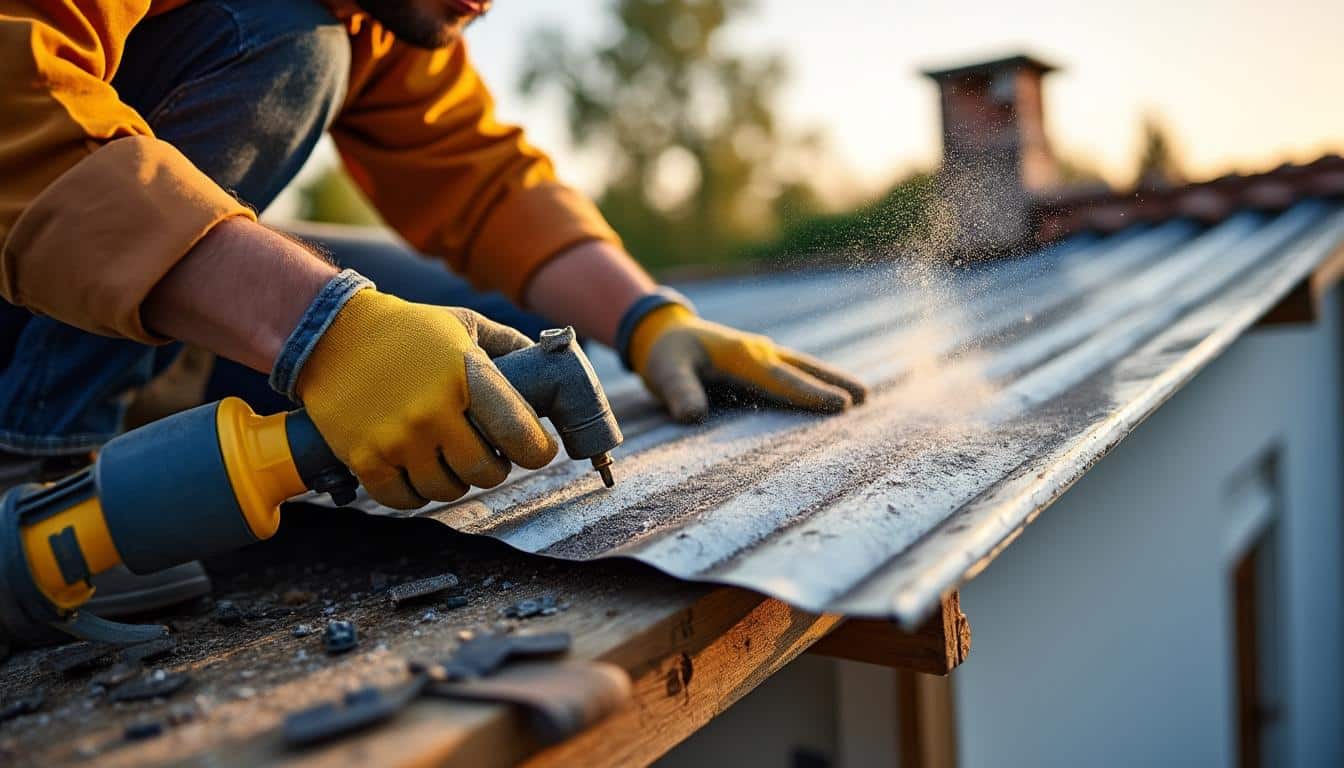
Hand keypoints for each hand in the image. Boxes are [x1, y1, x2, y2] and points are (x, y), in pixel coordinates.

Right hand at [296, 289, 557, 508]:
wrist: (330, 333)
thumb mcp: (463, 324)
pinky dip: (416, 493)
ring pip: (446, 490)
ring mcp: (397, 438)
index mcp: (465, 375)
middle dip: (494, 468)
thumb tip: (553, 366)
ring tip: (449, 460)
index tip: (537, 450)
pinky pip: (404, 499)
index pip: (519, 433)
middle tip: (488, 456)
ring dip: (455, 482)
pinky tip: (418, 473)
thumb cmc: (407, 330)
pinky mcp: (364, 457)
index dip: (537, 451)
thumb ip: (509, 345)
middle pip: (485, 471)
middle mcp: (433, 411)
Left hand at [628, 303, 867, 422]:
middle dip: (833, 383)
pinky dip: (815, 379)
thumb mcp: (665, 371)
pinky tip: (832, 391)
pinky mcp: (760, 361)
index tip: (838, 405)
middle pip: (802, 369)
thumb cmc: (666, 354)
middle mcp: (758, 352)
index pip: (780, 379)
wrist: (664, 331)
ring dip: (831, 379)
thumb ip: (679, 392)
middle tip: (864, 399)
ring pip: (803, 367)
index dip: (809, 393)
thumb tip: (693, 416)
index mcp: (740, 355)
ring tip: (863, 395)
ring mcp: (762, 354)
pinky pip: (793, 370)